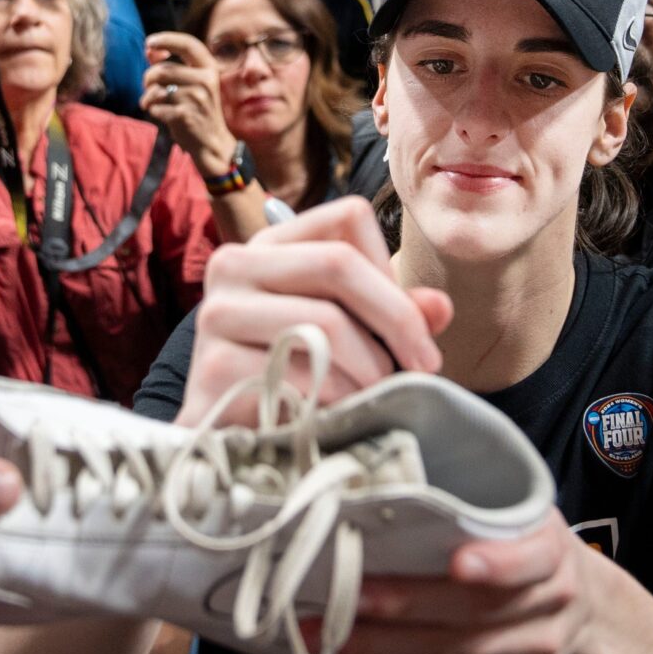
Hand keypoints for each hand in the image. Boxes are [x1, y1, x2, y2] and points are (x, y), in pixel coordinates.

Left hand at [141, 33, 237, 177]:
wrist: (212, 142)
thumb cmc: (197, 109)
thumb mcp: (191, 84)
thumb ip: (170, 65)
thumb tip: (148, 49)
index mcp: (209, 68)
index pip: (188, 44)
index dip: (167, 39)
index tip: (148, 42)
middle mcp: (206, 80)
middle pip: (163, 70)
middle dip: (148, 79)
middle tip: (148, 88)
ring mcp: (197, 98)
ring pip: (157, 89)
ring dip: (147, 97)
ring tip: (150, 103)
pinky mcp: (186, 116)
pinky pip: (156, 107)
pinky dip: (153, 111)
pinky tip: (160, 114)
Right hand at [179, 198, 450, 425]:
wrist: (225, 434)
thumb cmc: (293, 372)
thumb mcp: (348, 332)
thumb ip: (393, 314)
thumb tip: (439, 307)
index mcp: (271, 244)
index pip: (349, 219)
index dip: (391, 270)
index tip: (413, 323)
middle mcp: (235, 264)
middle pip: (338, 263)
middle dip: (397, 319)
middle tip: (425, 365)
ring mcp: (218, 312)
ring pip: (324, 320)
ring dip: (371, 368)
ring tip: (381, 395)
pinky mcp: (213, 365)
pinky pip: (299, 374)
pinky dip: (337, 398)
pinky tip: (342, 413)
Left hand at [323, 512, 600, 653]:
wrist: (585, 608)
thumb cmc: (524, 547)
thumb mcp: (518, 516)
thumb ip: (469, 513)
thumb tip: (374, 500)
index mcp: (552, 547)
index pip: (529, 558)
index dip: (495, 563)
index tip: (457, 563)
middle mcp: (553, 602)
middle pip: (475, 611)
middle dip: (405, 606)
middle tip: (348, 597)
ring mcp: (538, 649)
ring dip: (382, 645)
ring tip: (325, 632)